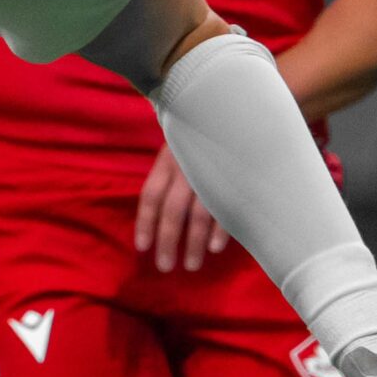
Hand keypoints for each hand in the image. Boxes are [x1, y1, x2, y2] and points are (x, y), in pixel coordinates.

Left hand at [133, 143, 228, 274]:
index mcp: (168, 160)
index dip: (145, 223)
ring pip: (199, 214)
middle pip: (172, 211)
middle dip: (167, 241)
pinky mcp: (233, 177)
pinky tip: (214, 248)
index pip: (151, 196)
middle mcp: (186, 168)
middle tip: (164, 266)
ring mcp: (210, 174)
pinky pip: (225, 208)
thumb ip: (166, 177)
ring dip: (193, 243)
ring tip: (190, 265)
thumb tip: (154, 214)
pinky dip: (220, 230)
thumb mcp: (175, 149)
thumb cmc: (196, 138)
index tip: (142, 247)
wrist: (227, 110)